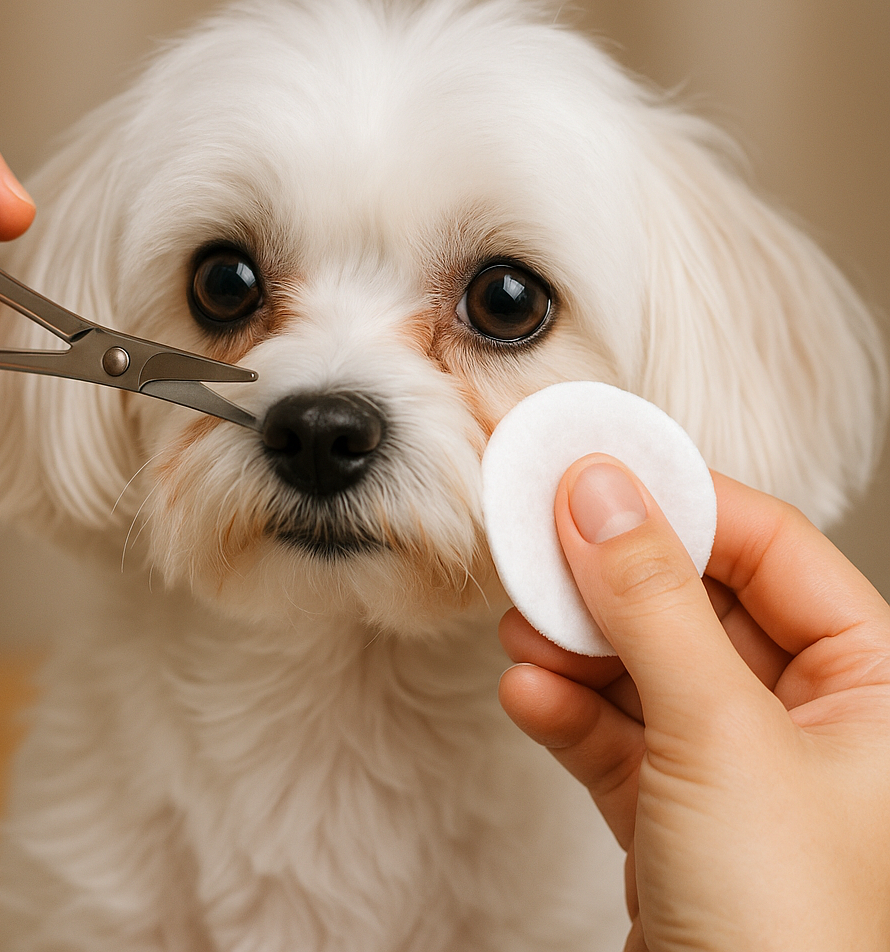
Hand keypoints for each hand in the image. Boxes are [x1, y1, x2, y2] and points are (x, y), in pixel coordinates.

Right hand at [499, 455, 889, 951]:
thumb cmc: (789, 927)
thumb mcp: (718, 735)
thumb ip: (652, 601)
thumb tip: (599, 489)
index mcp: (875, 683)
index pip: (769, 547)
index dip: (679, 502)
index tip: (592, 471)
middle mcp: (814, 717)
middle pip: (695, 601)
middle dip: (610, 584)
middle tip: (535, 549)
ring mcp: (739, 764)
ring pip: (646, 665)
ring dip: (577, 646)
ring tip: (523, 633)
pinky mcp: (677, 811)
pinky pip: (617, 730)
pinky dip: (569, 709)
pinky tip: (527, 695)